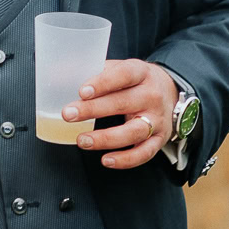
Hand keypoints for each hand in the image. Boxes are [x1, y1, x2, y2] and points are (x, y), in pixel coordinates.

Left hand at [60, 58, 177, 169]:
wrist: (169, 91)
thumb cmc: (135, 81)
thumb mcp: (119, 69)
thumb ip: (94, 72)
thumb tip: (59, 77)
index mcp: (141, 73)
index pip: (123, 75)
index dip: (102, 83)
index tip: (82, 91)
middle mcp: (151, 96)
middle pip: (123, 103)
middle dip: (93, 110)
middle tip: (68, 114)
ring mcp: (157, 119)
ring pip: (133, 131)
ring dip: (106, 138)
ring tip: (82, 140)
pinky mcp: (160, 139)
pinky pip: (144, 153)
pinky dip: (126, 160)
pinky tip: (106, 160)